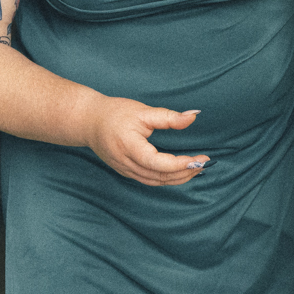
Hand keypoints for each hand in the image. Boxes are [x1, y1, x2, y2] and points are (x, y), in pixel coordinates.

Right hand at [84, 98, 208, 186]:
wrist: (88, 122)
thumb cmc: (114, 113)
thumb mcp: (142, 111)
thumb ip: (169, 117)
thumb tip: (193, 116)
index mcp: (129, 147)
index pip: (157, 163)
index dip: (179, 164)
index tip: (199, 158)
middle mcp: (126, 163)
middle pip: (159, 177)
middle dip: (185, 173)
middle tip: (204, 163)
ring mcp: (125, 171)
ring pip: (156, 182)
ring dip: (178, 178)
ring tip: (197, 168)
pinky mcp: (126, 172)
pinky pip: (150, 181)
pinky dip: (168, 179)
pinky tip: (181, 172)